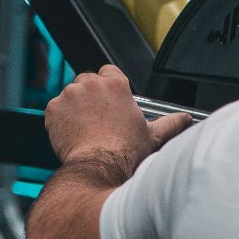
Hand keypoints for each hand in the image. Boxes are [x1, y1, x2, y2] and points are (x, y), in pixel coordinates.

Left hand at [45, 65, 194, 166]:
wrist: (100, 166)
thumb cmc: (125, 152)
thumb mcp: (153, 135)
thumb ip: (170, 123)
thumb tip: (185, 119)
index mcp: (115, 85)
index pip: (109, 71)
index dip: (110, 85)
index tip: (112, 99)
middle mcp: (90, 84)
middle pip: (88, 80)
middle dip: (92, 96)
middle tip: (100, 118)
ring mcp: (69, 95)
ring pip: (71, 94)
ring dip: (76, 107)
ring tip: (88, 129)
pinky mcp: (53, 109)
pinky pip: (56, 109)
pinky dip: (61, 119)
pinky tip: (74, 133)